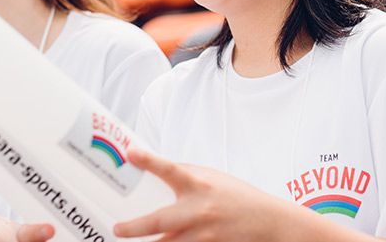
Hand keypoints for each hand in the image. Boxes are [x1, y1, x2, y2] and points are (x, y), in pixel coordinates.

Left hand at [114, 148, 293, 241]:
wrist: (267, 222)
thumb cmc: (238, 197)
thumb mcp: (212, 178)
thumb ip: (185, 175)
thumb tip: (157, 169)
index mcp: (199, 186)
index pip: (170, 169)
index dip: (149, 160)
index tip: (131, 152)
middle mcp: (199, 211)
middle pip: (159, 222)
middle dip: (134, 228)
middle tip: (118, 228)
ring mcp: (202, 235)